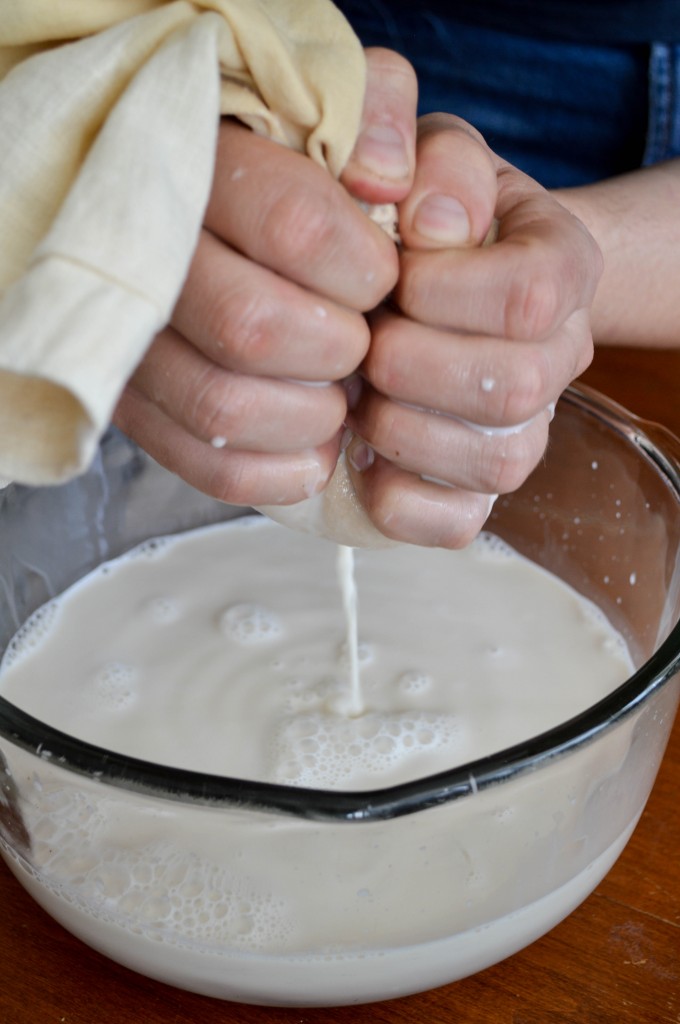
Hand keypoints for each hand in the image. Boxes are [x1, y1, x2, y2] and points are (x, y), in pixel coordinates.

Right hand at [113, 49, 417, 505]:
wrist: (232, 224)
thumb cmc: (308, 173)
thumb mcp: (350, 107)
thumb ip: (382, 117)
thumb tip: (388, 181)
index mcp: (209, 161)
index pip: (296, 226)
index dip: (363, 269)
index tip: (381, 276)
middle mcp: (152, 249)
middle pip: (252, 325)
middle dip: (337, 348)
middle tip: (359, 340)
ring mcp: (133, 338)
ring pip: (223, 406)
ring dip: (311, 415)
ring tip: (338, 394)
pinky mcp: (135, 405)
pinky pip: (207, 466)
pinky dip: (279, 471)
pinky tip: (313, 444)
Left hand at [345, 113, 602, 547]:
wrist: (442, 277)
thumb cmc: (428, 216)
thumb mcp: (434, 159)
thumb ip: (439, 165)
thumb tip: (431, 227)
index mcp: (561, 266)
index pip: (530, 295)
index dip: (443, 291)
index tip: (391, 276)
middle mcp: (559, 356)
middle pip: (515, 389)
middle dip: (410, 366)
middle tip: (362, 342)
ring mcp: (526, 430)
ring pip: (497, 463)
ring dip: (401, 430)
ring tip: (360, 395)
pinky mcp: (479, 488)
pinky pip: (459, 522)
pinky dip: (399, 499)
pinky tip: (365, 456)